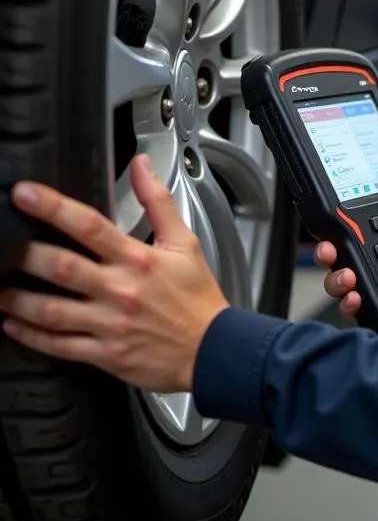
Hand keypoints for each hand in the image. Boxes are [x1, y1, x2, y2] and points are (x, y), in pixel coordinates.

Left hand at [0, 155, 229, 392]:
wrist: (213, 349)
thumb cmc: (198, 298)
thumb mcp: (185, 243)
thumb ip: (158, 202)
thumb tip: (141, 166)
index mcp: (138, 260)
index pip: (90, 226)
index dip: (54, 207)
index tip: (25, 194)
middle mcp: (120, 291)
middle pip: (62, 267)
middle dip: (26, 254)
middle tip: (2, 243)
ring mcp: (109, 325)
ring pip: (51, 310)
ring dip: (17, 299)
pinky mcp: (104, 354)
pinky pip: (59, 345)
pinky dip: (30, 336)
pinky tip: (13, 325)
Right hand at [317, 149, 377, 335]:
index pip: (363, 226)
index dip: (343, 223)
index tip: (334, 219)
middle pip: (345, 253)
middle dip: (329, 251)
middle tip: (331, 250)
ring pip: (345, 281)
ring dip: (337, 278)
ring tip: (348, 276)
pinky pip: (360, 307)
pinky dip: (351, 303)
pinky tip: (356, 297)